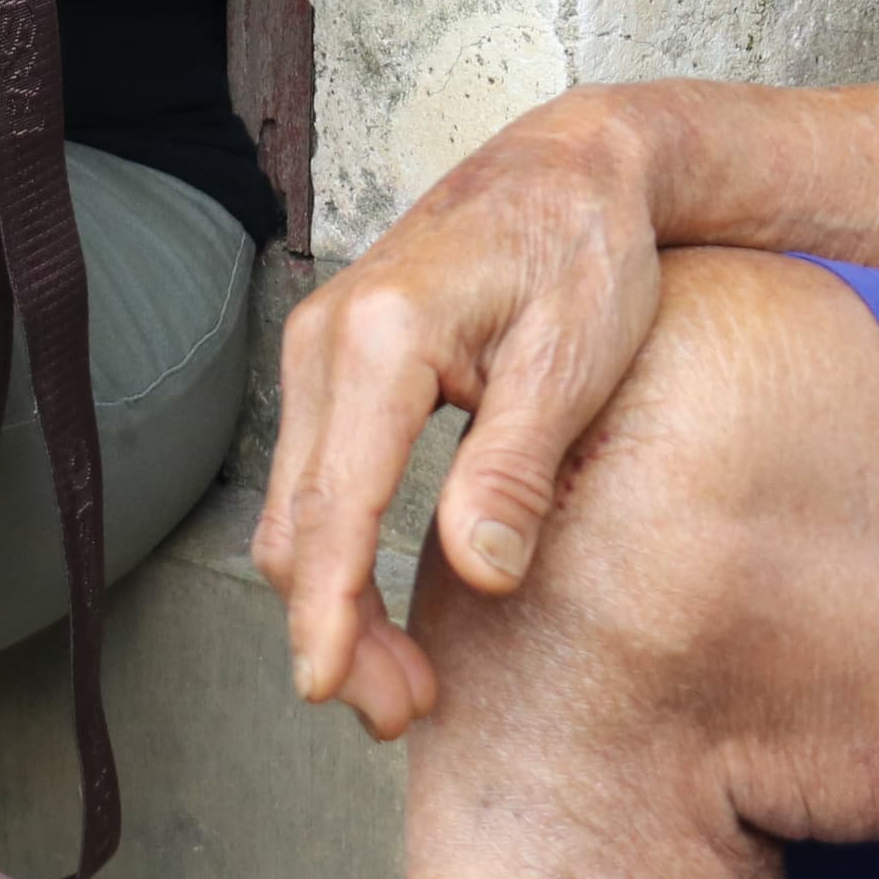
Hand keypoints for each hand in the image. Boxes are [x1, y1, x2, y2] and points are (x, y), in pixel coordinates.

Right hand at [251, 93, 672, 739]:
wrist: (573, 165)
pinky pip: (313, 477)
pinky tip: (378, 605)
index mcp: (384, 334)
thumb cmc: (585, 250)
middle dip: (334, 630)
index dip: (328, 611)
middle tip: (403, 713)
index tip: (330, 691)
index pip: (336, 502)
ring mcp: (318, 344)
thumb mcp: (572, 360)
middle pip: (298, 521)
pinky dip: (335, 552)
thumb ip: (517, 464)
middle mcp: (325, 335)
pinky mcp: (332, 360)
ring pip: (293, 508)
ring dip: (331, 601)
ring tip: (401, 684)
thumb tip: (480, 571)